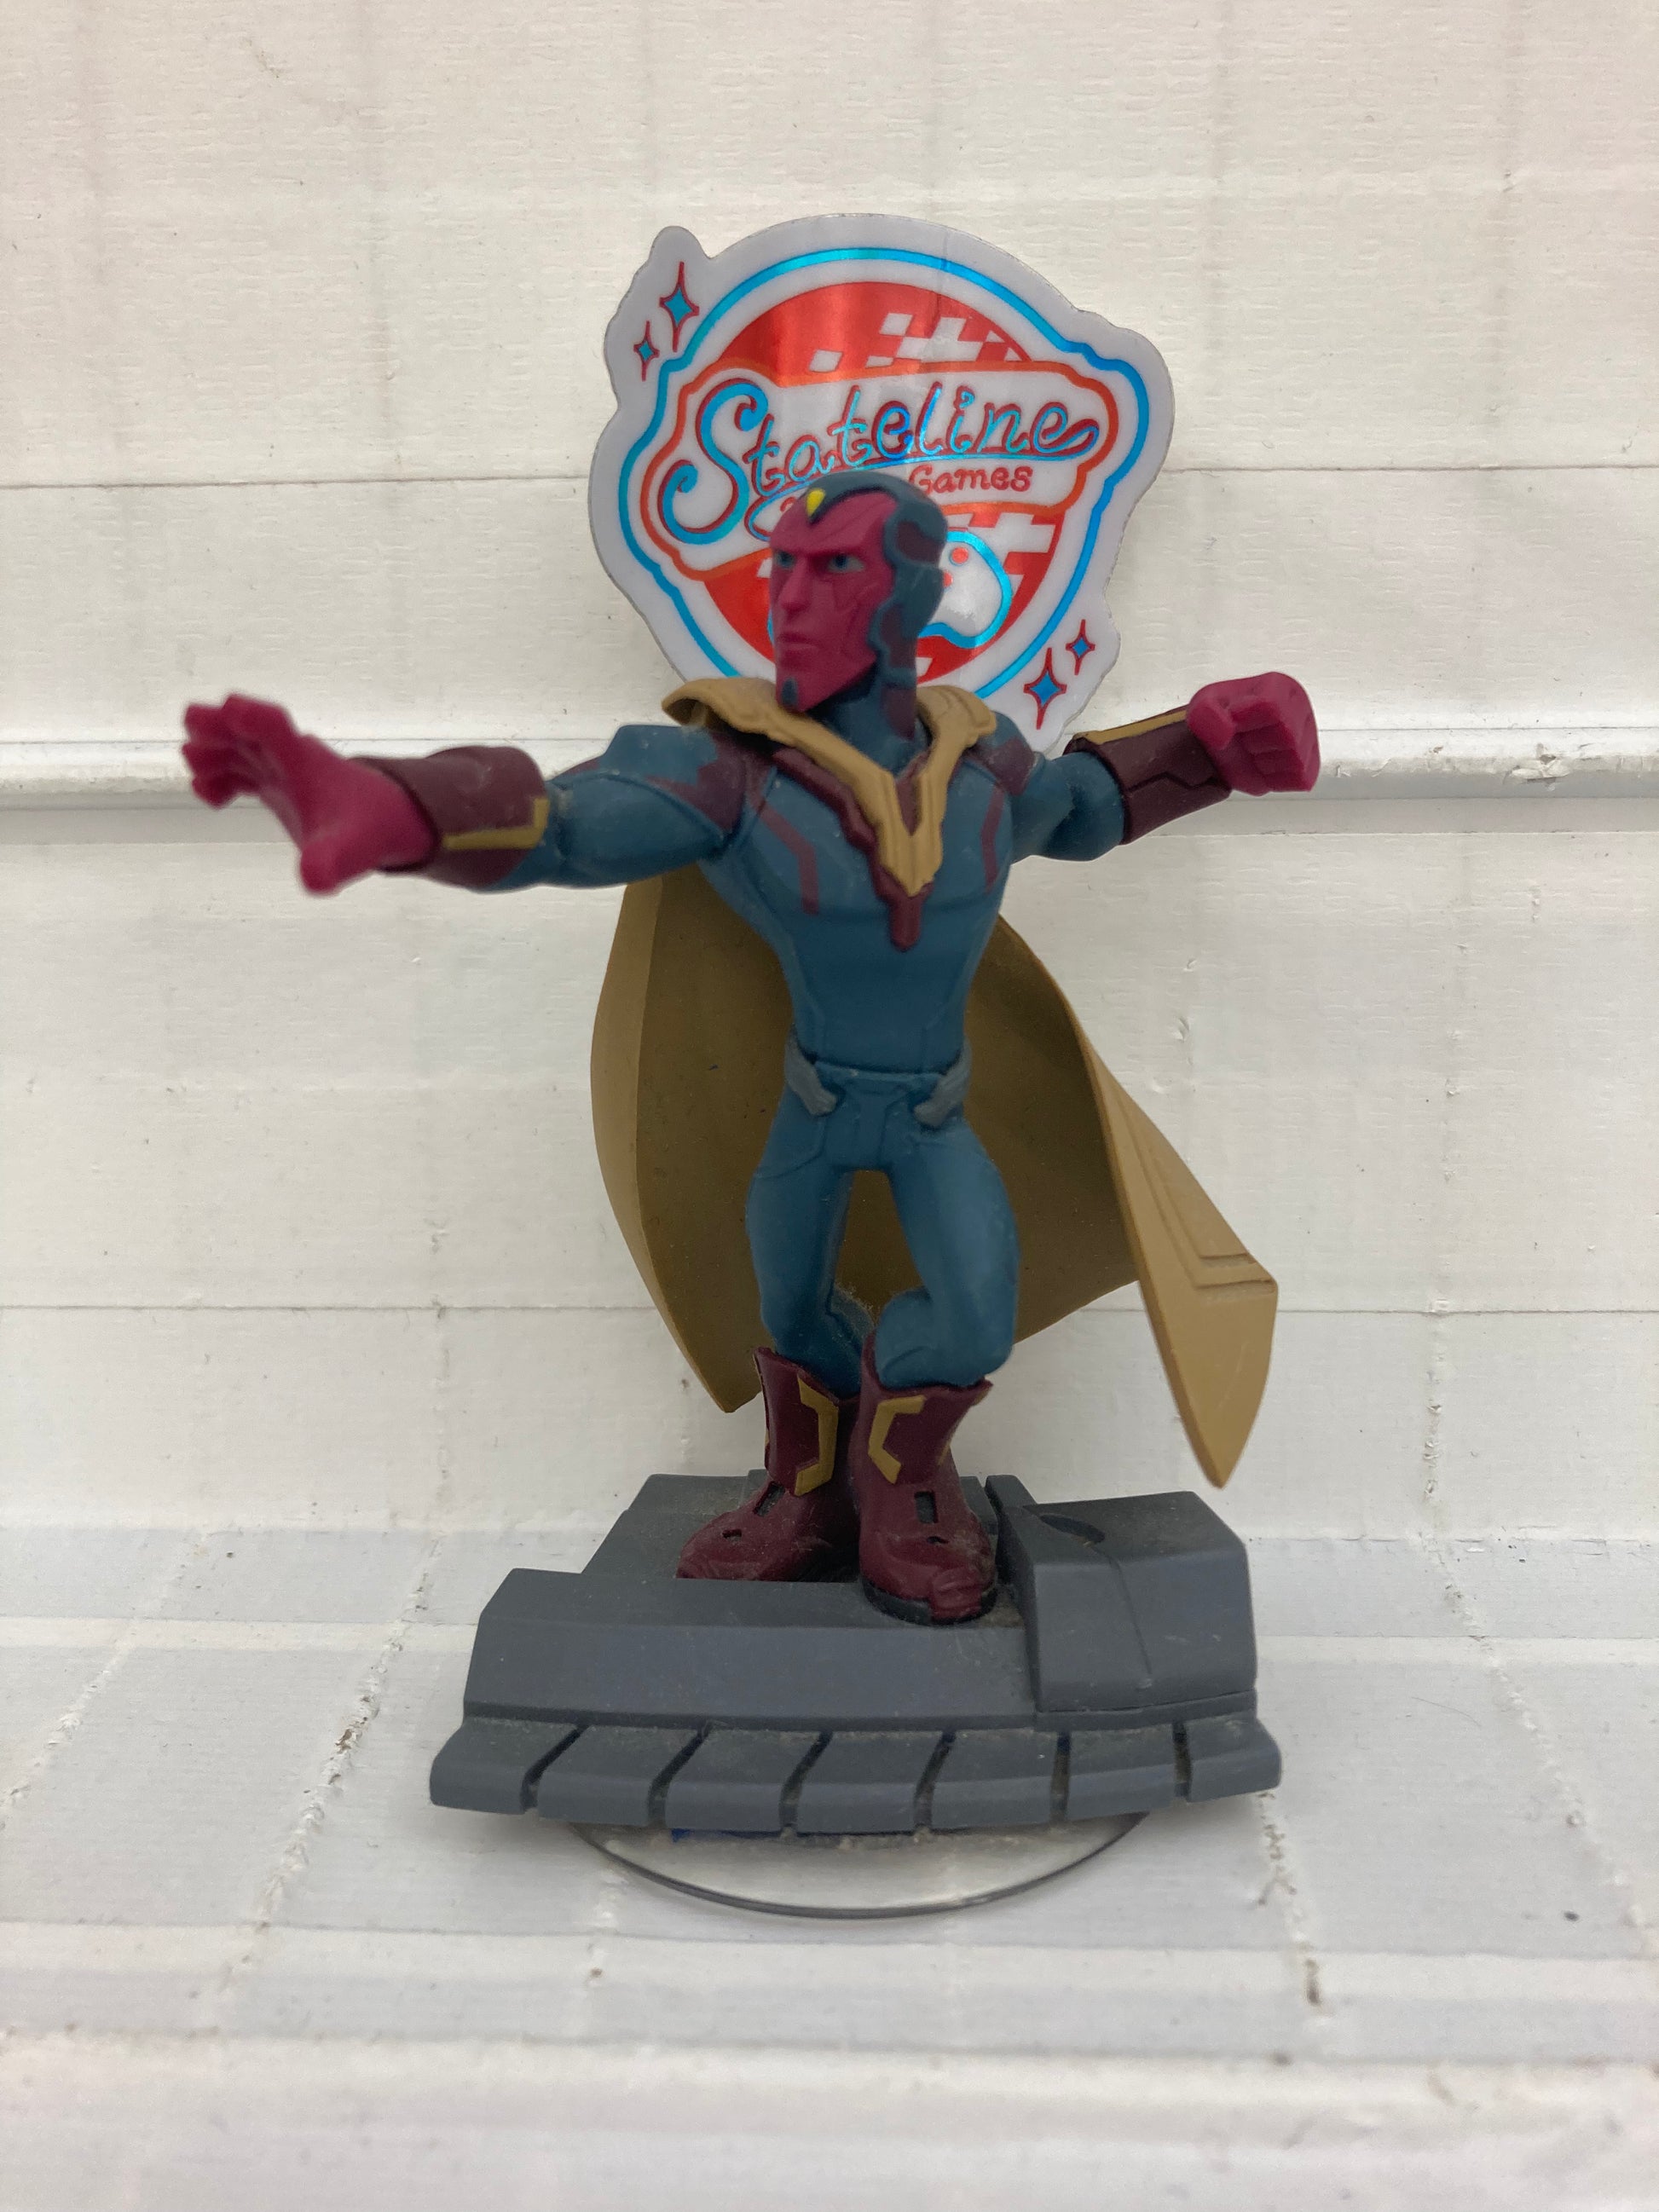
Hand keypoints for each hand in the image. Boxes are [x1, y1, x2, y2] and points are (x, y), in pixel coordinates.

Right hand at [180, 694, 434, 891]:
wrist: (386, 821)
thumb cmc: (370, 829)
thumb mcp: (354, 852)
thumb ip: (332, 863)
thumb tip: (313, 881)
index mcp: (306, 762)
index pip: (276, 729)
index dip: (253, 717)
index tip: (229, 707)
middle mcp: (287, 757)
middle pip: (245, 731)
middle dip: (215, 728)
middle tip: (193, 742)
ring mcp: (277, 767)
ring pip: (234, 748)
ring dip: (210, 754)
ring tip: (200, 779)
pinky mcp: (271, 781)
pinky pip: (236, 769)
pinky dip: (217, 777)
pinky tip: (214, 800)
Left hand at [1186, 673, 1318, 795]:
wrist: (1224, 746)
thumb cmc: (1220, 722)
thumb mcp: (1202, 708)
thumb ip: (1207, 714)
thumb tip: (1225, 730)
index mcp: (1280, 687)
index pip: (1274, 708)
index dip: (1249, 721)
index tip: (1235, 721)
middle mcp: (1300, 708)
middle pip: (1287, 735)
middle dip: (1257, 744)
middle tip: (1245, 738)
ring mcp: (1308, 737)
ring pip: (1294, 759)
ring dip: (1266, 763)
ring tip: (1254, 751)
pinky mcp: (1308, 766)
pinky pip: (1299, 779)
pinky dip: (1277, 780)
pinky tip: (1264, 766)